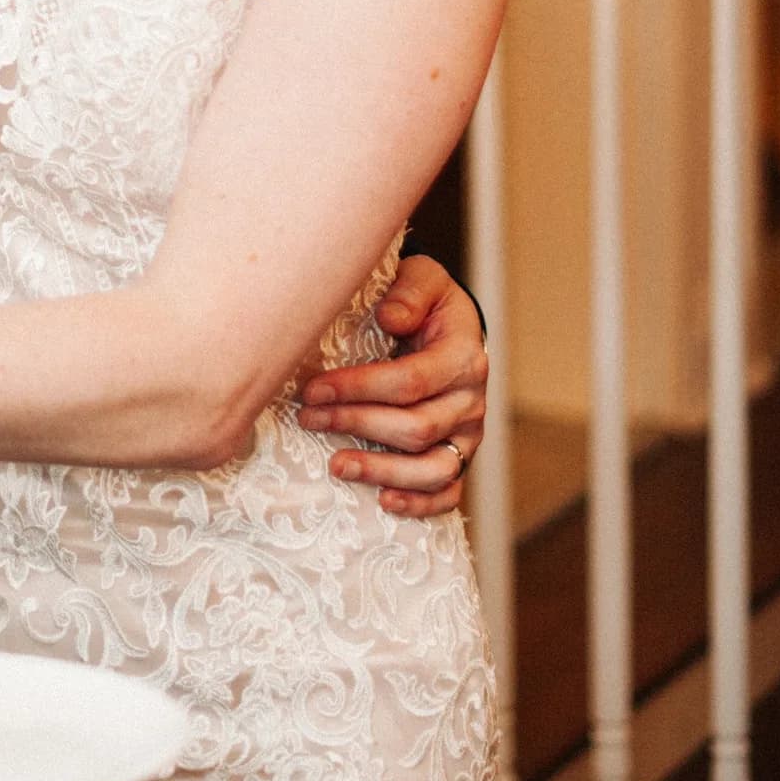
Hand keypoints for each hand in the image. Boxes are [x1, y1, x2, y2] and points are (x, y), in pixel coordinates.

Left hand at [296, 253, 487, 518]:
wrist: (447, 323)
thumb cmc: (425, 300)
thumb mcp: (423, 278)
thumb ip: (409, 290)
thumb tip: (390, 317)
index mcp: (462, 356)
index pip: (410, 381)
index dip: (358, 388)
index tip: (313, 389)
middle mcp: (471, 400)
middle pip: (417, 427)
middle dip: (357, 424)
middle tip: (309, 418)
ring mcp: (468, 434)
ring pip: (434, 468)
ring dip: (382, 471)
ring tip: (336, 465)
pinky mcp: (461, 455)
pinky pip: (448, 491)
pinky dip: (420, 502)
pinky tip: (384, 501)